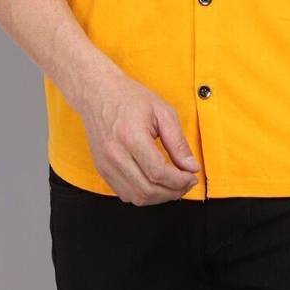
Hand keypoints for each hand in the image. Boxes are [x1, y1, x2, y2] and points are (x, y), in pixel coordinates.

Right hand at [77, 64, 200, 203]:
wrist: (97, 92)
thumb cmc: (129, 97)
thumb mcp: (162, 111)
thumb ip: (177, 142)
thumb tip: (191, 167)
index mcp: (131, 136)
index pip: (158, 172)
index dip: (179, 181)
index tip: (191, 177)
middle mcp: (115, 154)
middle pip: (148, 190)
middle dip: (172, 192)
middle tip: (186, 183)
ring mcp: (106, 164)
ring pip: (136, 197)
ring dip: (159, 197)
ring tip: (173, 185)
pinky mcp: (102, 170)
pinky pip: (124, 194)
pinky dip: (143, 195)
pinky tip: (154, 183)